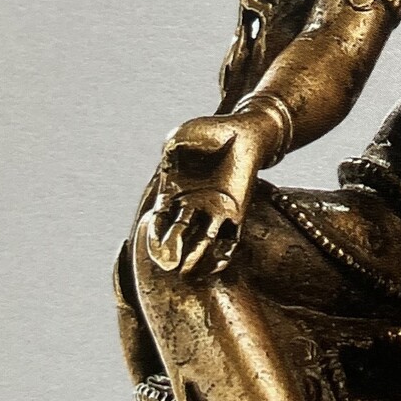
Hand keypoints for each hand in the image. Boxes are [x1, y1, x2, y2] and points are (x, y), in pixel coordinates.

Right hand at [149, 112, 270, 277]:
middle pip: (178, 236)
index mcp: (174, 191)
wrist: (245, 133)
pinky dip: (223, 256)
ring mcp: (214, 212)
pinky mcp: (237, 214)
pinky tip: (216, 264)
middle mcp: (192, 206)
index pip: (159, 221)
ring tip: (187, 269)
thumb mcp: (184, 135)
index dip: (155, 236)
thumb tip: (169, 159)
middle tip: (169, 263)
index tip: (156, 246)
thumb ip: (172, 146)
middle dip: (171, 250)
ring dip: (194, 258)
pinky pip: (230, 242)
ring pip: (201, 244)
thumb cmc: (212, 131)